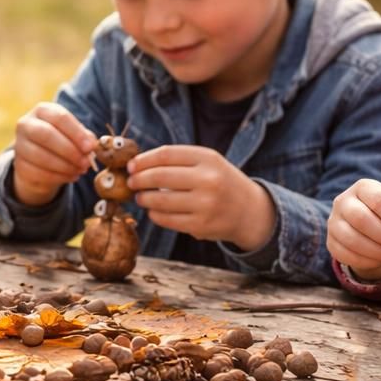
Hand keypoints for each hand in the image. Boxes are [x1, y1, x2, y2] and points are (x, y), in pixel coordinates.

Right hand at [10, 103, 95, 206]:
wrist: (40, 160)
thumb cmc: (62, 141)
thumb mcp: (74, 134)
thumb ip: (84, 137)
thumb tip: (92, 146)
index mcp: (42, 111)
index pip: (59, 117)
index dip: (76, 133)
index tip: (90, 147)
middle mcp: (26, 124)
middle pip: (46, 135)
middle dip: (69, 150)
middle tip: (85, 162)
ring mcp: (20, 145)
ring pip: (42, 156)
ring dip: (65, 166)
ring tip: (80, 170)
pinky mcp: (19, 165)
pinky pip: (39, 173)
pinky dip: (59, 177)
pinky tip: (71, 177)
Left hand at [126, 145, 274, 250]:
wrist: (249, 211)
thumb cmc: (220, 182)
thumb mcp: (208, 163)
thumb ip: (178, 160)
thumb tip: (138, 164)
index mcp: (208, 159)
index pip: (166, 154)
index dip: (143, 160)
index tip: (131, 165)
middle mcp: (208, 180)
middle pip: (160, 176)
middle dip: (139, 179)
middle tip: (131, 182)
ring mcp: (205, 204)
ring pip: (160, 200)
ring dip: (144, 198)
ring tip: (141, 196)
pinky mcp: (200, 226)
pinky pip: (166, 219)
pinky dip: (155, 214)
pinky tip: (154, 211)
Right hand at [326, 178, 380, 279]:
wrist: (366, 225)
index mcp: (363, 188)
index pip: (378, 200)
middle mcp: (343, 201)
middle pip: (361, 219)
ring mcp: (333, 222)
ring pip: (352, 239)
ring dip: (378, 252)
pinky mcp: (331, 242)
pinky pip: (346, 255)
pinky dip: (368, 261)